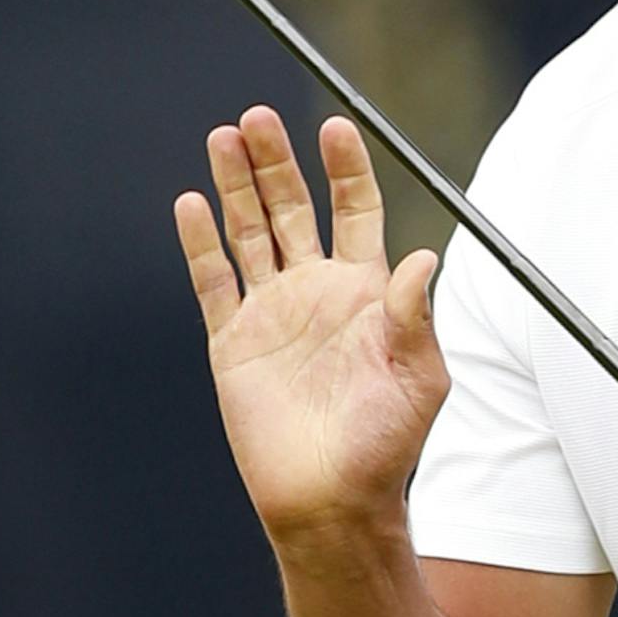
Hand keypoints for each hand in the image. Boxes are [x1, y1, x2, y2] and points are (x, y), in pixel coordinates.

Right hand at [174, 106, 448, 541]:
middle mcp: (318, 292)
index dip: (345, 169)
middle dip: (278, 161)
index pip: (356, 211)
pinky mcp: (234, 342)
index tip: (335, 128)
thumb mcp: (420, 378)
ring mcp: (273, 314)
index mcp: (368, 293)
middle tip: (259, 116)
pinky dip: (202, 242)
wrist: (331, 500)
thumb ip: (416, 316)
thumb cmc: (387, 444)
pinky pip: (214, 282)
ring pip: (251, 233)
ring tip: (225, 136)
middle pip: (294, 208)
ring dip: (237, 185)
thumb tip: (426, 258)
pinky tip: (192, 203)